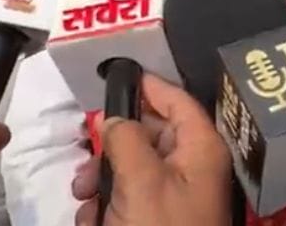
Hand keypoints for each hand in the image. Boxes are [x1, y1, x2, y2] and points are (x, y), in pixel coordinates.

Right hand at [73, 75, 231, 225]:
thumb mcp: (141, 179)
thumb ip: (125, 139)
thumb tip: (113, 120)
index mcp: (201, 149)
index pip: (178, 101)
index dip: (150, 85)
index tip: (119, 74)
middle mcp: (192, 168)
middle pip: (149, 135)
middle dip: (112, 144)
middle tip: (86, 152)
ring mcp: (176, 196)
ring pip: (131, 169)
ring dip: (101, 179)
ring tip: (84, 194)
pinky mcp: (159, 219)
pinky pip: (128, 199)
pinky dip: (106, 205)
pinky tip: (93, 217)